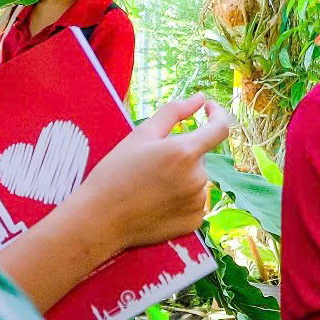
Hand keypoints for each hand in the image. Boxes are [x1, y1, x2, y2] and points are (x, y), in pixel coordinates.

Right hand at [64, 95, 231, 257]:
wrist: (99, 220)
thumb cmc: (115, 174)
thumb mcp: (140, 135)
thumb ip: (174, 112)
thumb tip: (200, 98)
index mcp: (185, 152)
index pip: (220, 128)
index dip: (217, 114)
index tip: (208, 108)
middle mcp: (198, 178)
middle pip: (199, 156)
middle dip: (181, 154)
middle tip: (149, 165)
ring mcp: (197, 202)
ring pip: (197, 179)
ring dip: (181, 176)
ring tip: (149, 186)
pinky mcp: (195, 221)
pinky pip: (194, 201)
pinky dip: (180, 198)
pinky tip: (155, 203)